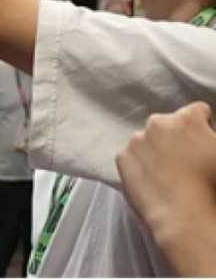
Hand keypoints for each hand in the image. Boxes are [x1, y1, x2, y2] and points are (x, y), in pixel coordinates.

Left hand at [116, 103, 215, 237]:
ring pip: (149, 139)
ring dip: (157, 149)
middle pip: (170, 124)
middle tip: (187, 161)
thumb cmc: (213, 187)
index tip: (206, 140)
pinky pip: (133, 155)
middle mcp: (158, 123)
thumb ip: (211, 139)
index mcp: (187, 119)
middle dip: (178, 137)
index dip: (205, 125)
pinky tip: (153, 180)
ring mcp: (136, 140)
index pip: (198, 111)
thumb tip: (206, 140)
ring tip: (168, 174)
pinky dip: (141, 163)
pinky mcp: (122, 158)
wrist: (185, 218)